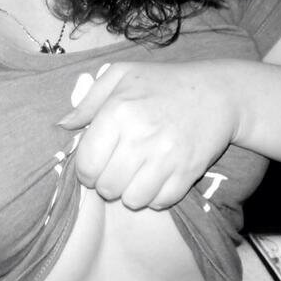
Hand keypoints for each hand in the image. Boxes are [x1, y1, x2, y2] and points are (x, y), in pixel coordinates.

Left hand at [58, 61, 238, 209]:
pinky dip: (155, 196)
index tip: (94, 165)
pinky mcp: (188, 173)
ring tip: (136, 173)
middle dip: (107, 182)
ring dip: (130, 191)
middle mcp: (141, 136)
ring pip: (132, 200)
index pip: (86, 164)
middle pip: (107, 187)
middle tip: (117, 167)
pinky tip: (157, 176)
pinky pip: (160, 203)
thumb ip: (88, 101)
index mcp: (119, 111)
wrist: (217, 93)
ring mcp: (167, 157)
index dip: (85, 171)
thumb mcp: (122, 76)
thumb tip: (62, 125)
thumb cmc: (163, 82)